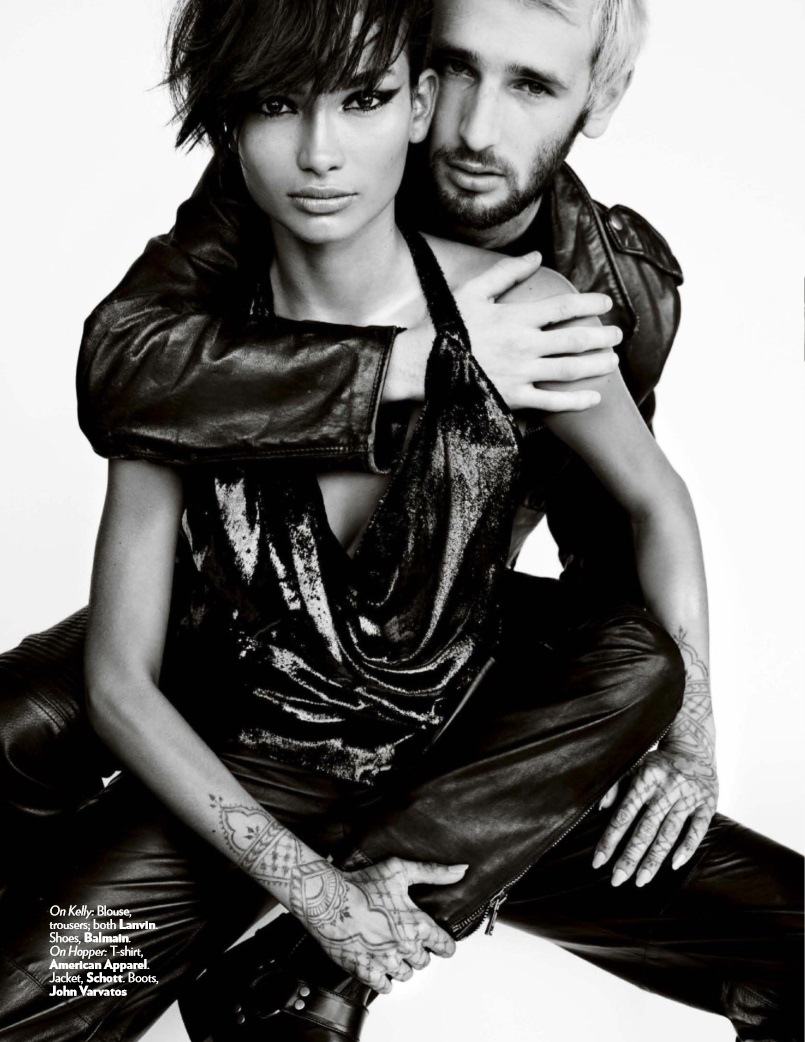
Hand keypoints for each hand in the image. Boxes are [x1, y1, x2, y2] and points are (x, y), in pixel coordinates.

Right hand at [288, 857, 465, 992]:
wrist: (329, 901)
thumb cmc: (363, 884)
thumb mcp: (400, 870)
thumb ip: (434, 872)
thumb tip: (462, 870)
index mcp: (418, 924)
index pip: (445, 947)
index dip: (442, 944)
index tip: (437, 942)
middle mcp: (405, 946)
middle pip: (424, 962)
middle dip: (417, 951)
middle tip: (403, 939)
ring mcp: (385, 962)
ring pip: (405, 975)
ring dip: (400, 965)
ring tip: (389, 949)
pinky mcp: (366, 972)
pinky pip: (384, 987)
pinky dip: (383, 978)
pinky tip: (377, 962)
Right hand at [385, 253, 620, 409]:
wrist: (422, 365)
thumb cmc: (446, 326)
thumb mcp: (473, 291)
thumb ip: (507, 273)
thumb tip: (536, 256)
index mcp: (516, 318)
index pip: (563, 307)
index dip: (589, 303)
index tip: (606, 303)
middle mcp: (523, 345)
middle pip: (573, 339)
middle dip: (600, 336)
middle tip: (618, 334)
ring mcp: (520, 373)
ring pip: (568, 370)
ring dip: (595, 365)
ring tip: (612, 362)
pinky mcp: (513, 397)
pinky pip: (551, 402)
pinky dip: (575, 401)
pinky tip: (594, 397)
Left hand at [592, 740, 717, 886]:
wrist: (694, 749)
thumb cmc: (657, 765)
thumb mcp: (634, 767)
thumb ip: (615, 785)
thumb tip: (600, 808)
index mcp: (645, 780)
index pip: (623, 815)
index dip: (610, 840)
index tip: (598, 863)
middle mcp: (666, 790)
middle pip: (645, 829)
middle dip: (630, 857)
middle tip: (617, 880)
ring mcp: (688, 798)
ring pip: (668, 834)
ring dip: (654, 860)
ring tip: (641, 880)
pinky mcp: (707, 804)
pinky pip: (697, 830)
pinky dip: (686, 848)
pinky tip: (674, 866)